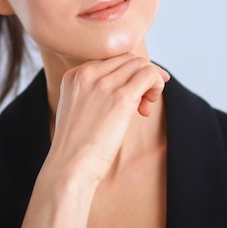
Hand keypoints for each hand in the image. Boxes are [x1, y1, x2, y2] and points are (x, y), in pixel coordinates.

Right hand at [20, 54, 168, 227]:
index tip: (134, 94)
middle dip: (141, 77)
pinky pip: (149, 75)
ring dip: (151, 82)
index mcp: (74, 75)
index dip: (127, 75)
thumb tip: (130, 89)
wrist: (69, 167)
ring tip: (146, 107)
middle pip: (128, 60)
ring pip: (141, 64)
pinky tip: (149, 106)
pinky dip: (157, 84)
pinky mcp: (121, 97)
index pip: (112, 60)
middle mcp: (87, 73)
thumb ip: (95, 94)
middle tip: (144, 103)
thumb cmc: (76, 147)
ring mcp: (104, 83)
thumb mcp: (78, 110)